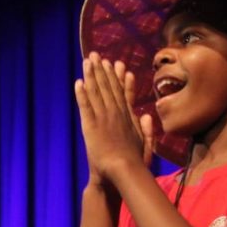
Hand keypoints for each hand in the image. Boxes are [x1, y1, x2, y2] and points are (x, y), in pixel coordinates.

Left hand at [74, 52, 153, 183]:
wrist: (124, 171)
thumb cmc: (135, 163)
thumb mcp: (146, 145)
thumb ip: (147, 129)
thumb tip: (147, 115)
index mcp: (128, 118)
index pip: (123, 93)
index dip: (119, 78)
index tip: (118, 65)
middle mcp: (116, 113)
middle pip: (108, 88)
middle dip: (102, 70)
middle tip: (97, 55)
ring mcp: (104, 118)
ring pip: (97, 92)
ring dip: (91, 75)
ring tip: (87, 61)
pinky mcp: (91, 126)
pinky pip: (85, 106)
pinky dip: (81, 93)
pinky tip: (78, 82)